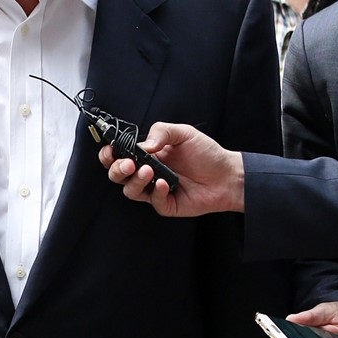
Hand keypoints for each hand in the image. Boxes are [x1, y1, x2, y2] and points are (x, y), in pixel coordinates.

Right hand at [99, 122, 244, 216]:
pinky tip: (166, 184)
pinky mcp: (166, 205)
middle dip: (118, 169)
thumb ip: (161, 132)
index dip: (109, 155)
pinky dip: (157, 193)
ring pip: (130, 191)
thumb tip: (143, 144)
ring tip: (149, 171)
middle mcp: (147, 173)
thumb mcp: (183, 133)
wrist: (227, 175)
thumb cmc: (206, 153)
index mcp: (146, 155)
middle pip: (118, 176)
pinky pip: (153, 202)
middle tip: (129, 163)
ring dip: (135, 181)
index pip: (118, 156)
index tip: (112, 151)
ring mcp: (155, 190)